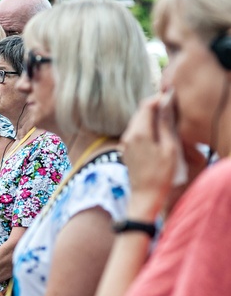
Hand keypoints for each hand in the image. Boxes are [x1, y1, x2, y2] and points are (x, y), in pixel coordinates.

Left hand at [121, 92, 181, 219]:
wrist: (145, 196)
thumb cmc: (161, 174)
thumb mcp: (169, 147)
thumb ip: (166, 123)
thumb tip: (165, 101)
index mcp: (139, 133)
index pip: (146, 105)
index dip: (158, 100)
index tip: (171, 101)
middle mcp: (127, 136)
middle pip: (140, 112)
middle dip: (154, 109)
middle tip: (171, 113)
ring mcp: (124, 143)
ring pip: (137, 122)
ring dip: (150, 120)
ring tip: (166, 127)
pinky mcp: (125, 149)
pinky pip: (135, 133)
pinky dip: (145, 130)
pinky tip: (156, 138)